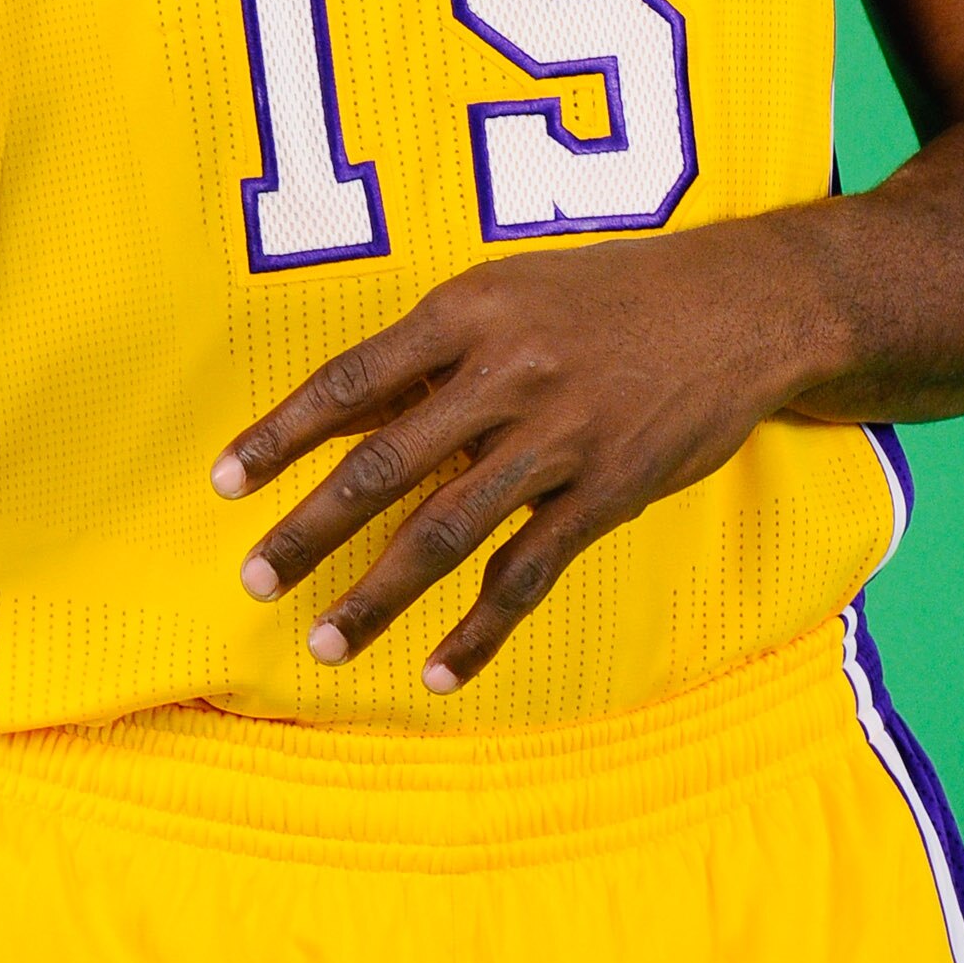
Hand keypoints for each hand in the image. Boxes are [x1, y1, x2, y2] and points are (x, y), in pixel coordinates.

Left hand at [211, 219, 830, 691]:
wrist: (738, 305)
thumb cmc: (608, 294)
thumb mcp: (515, 291)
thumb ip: (439, 352)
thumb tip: (354, 416)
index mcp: (468, 310)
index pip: (351, 379)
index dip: (283, 433)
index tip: (225, 480)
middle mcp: (505, 371)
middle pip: (384, 461)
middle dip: (311, 528)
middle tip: (254, 578)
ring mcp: (558, 435)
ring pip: (447, 528)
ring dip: (379, 593)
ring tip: (326, 643)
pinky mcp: (607, 490)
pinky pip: (530, 573)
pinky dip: (481, 630)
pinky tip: (440, 671)